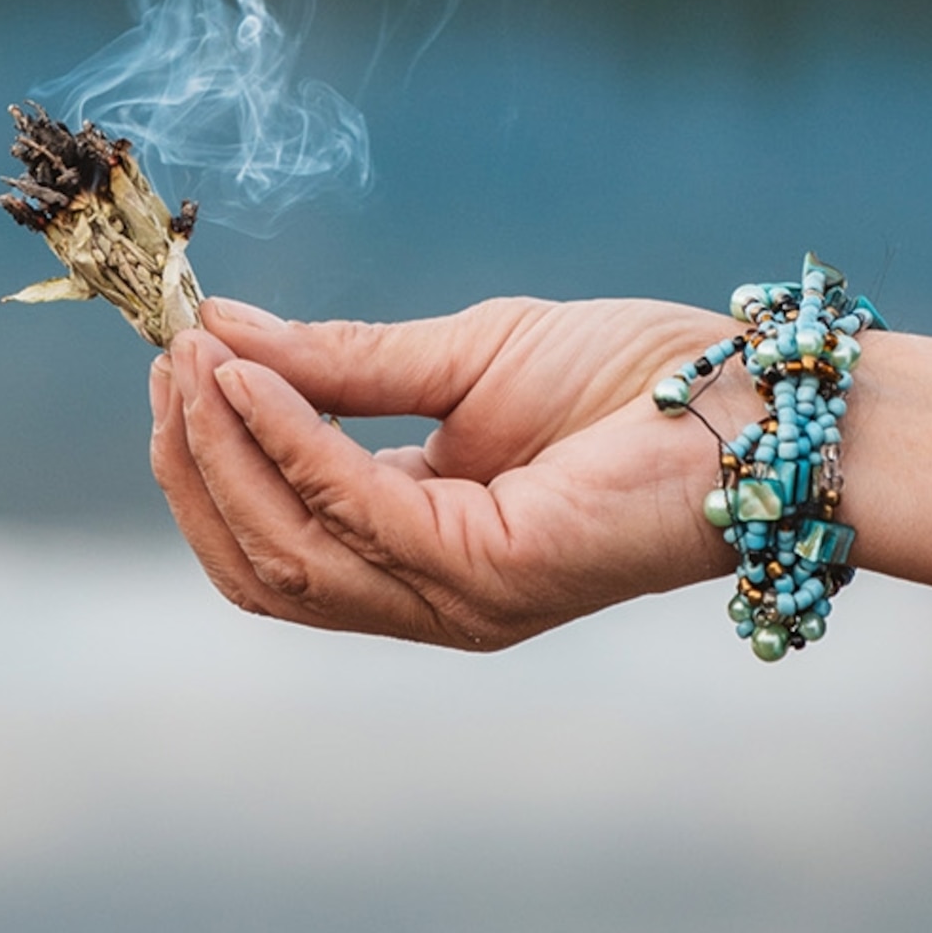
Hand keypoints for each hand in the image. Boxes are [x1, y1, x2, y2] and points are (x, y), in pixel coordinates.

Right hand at [150, 295, 741, 647]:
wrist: (767, 409)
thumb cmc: (642, 385)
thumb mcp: (465, 359)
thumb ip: (343, 363)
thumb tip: (220, 331)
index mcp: (422, 549)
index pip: (271, 536)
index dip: (206, 456)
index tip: (171, 357)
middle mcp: (430, 597)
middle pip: (257, 564)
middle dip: (193, 464)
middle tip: (164, 360)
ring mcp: (458, 601)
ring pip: (286, 555)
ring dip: (221, 453)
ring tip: (190, 361)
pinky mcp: (491, 575)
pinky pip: (353, 511)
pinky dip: (286, 442)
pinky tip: (251, 378)